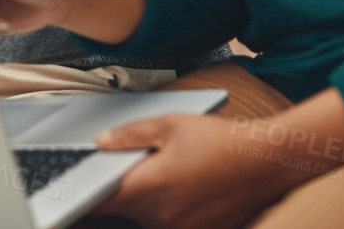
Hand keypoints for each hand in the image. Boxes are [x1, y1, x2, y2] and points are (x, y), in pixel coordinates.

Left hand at [86, 113, 294, 228]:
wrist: (268, 163)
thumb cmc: (222, 141)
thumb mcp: (171, 125)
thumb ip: (130, 135)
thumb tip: (100, 142)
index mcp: (148, 187)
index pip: (100, 200)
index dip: (84, 194)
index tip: (76, 188)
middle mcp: (159, 216)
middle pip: (123, 209)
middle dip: (124, 189)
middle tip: (140, 165)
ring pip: (146, 217)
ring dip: (148, 199)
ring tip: (173, 172)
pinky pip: (170, 223)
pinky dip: (170, 208)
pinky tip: (187, 187)